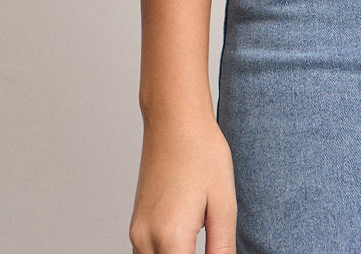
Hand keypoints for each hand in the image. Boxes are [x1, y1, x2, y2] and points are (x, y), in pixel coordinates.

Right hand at [128, 108, 236, 252]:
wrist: (174, 120)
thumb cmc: (202, 153)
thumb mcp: (224, 204)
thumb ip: (223, 248)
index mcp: (171, 237)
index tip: (218, 252)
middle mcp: (146, 239)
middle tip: (212, 245)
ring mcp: (137, 232)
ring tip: (198, 242)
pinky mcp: (136, 225)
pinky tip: (186, 244)